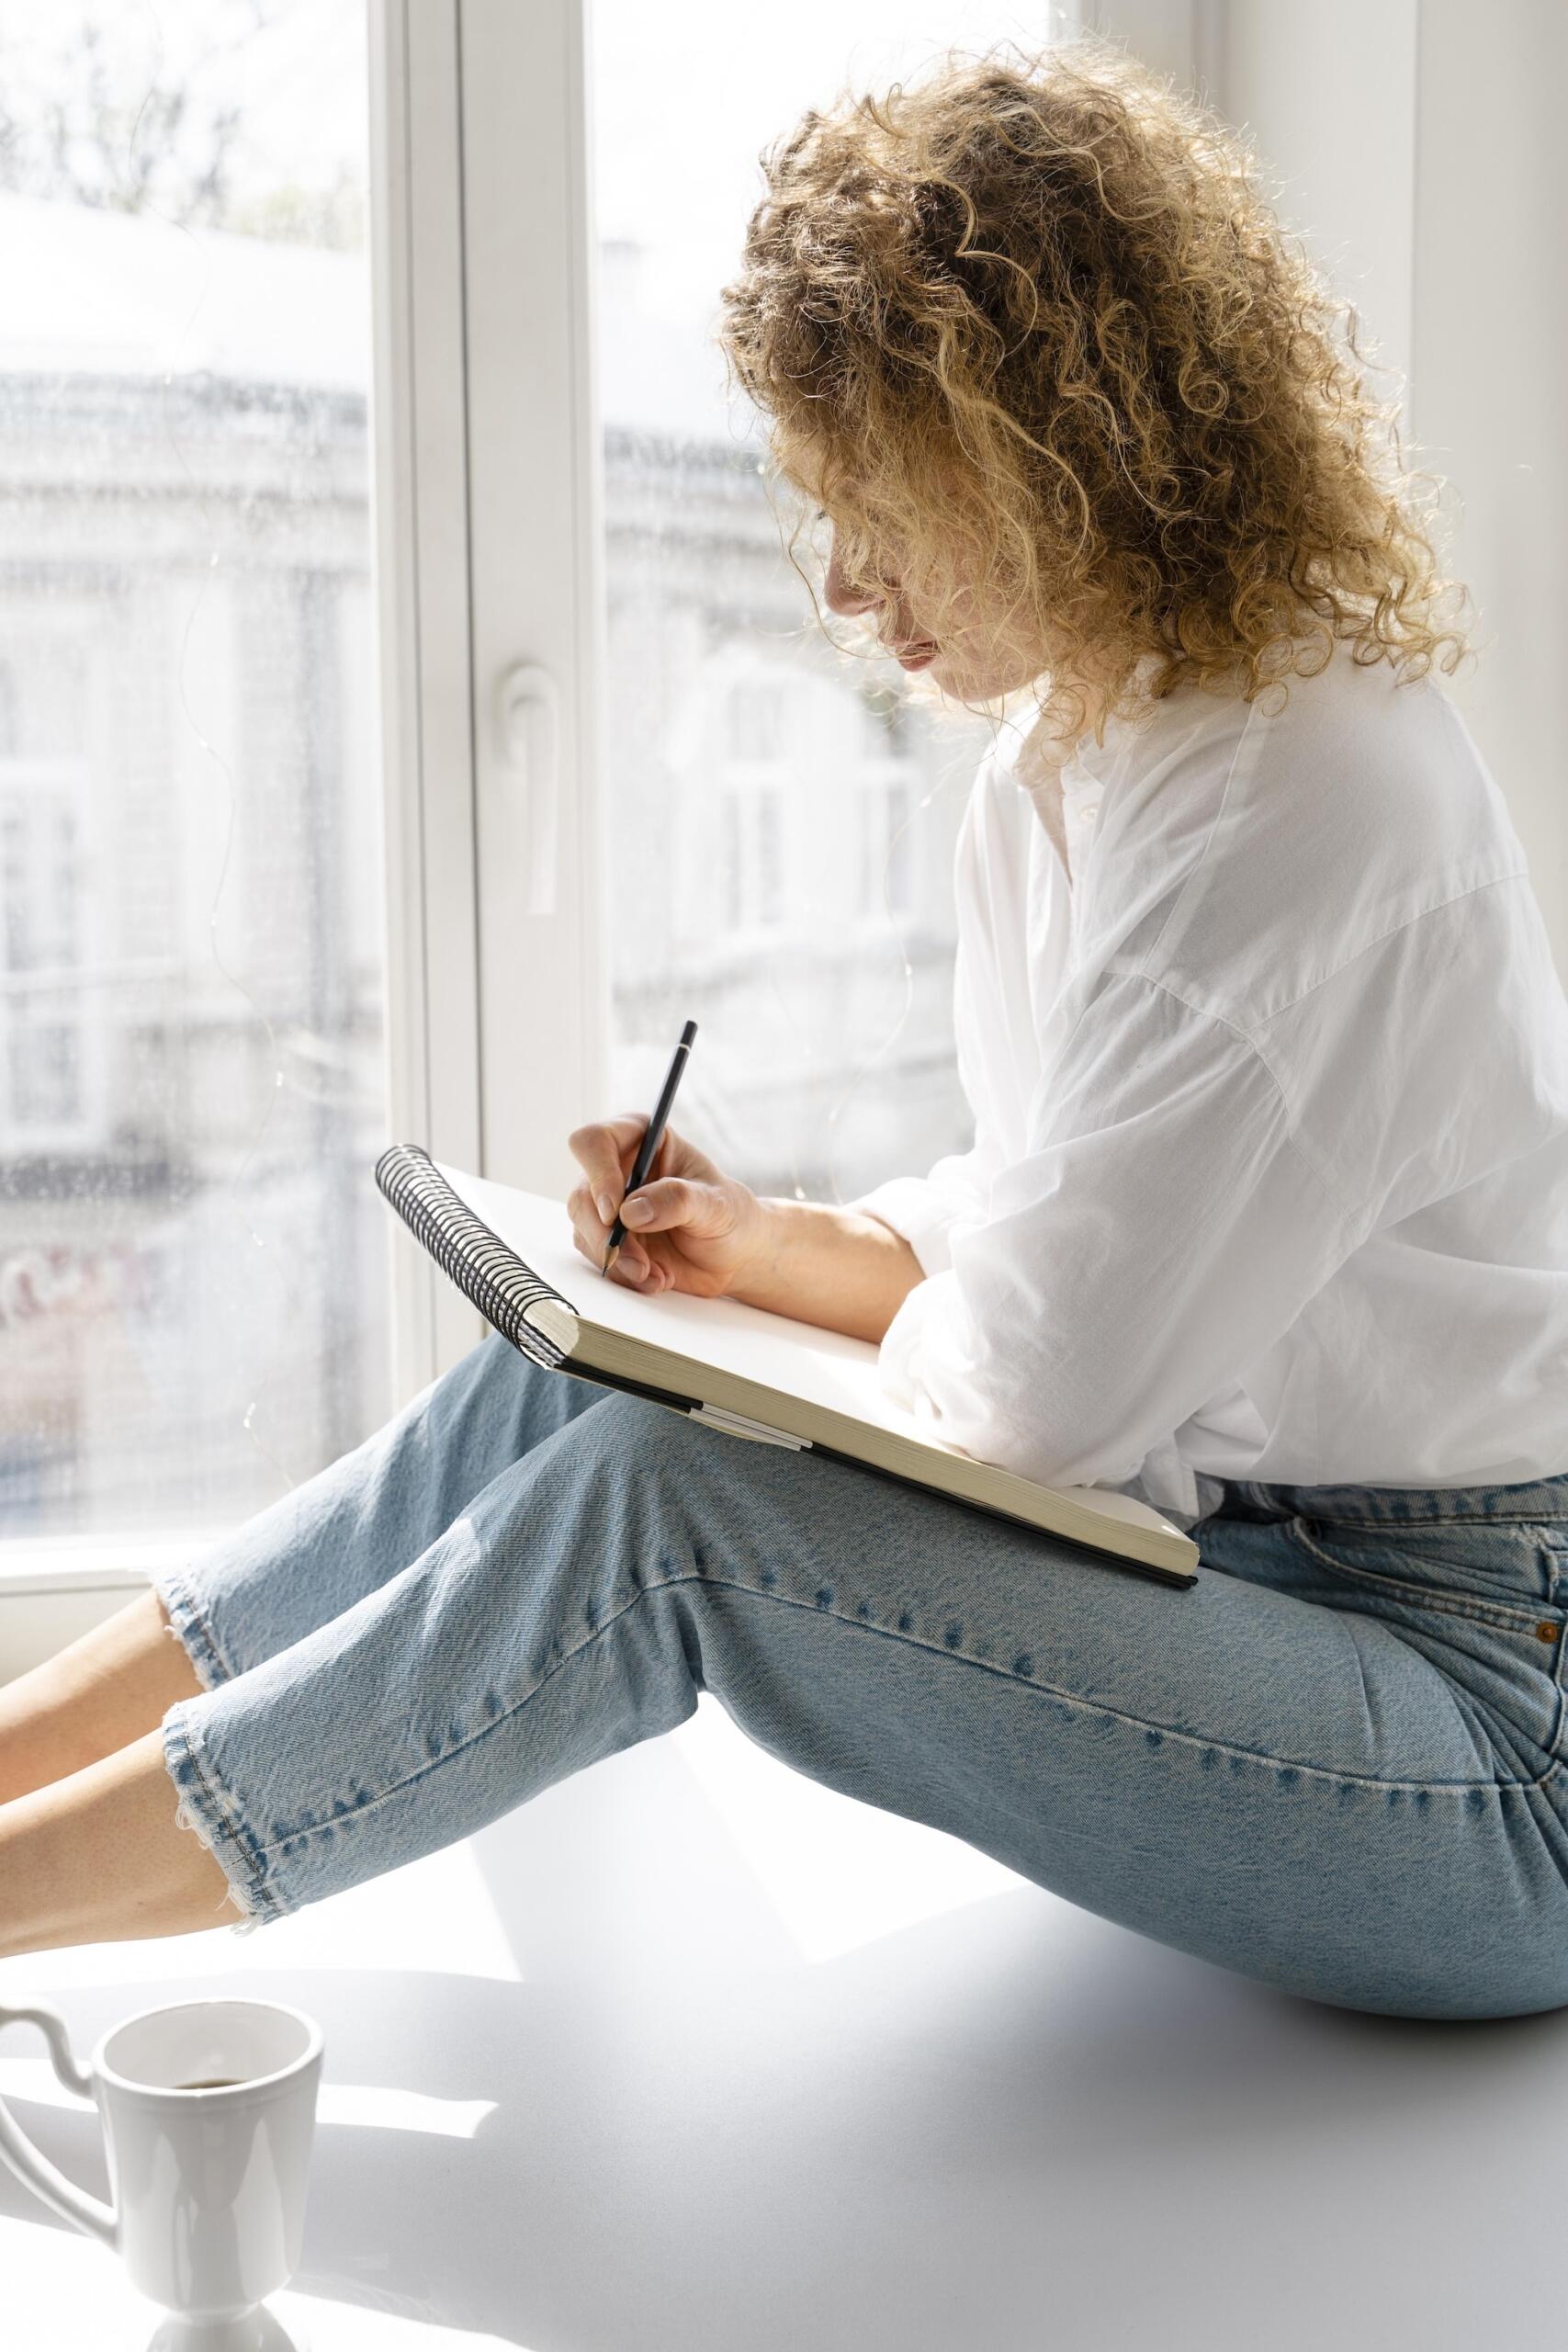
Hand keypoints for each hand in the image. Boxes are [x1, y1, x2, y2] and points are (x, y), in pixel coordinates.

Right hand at [566, 1114, 770, 1298]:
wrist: (734, 1254)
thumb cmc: (730, 1215)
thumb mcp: (715, 1204)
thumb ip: (677, 1200)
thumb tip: (631, 1211)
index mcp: (643, 1141)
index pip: (595, 1141)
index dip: (598, 1174)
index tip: (616, 1212)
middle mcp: (618, 1170)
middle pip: (582, 1195)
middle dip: (605, 1235)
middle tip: (639, 1262)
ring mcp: (610, 1206)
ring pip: (584, 1230)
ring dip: (618, 1260)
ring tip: (659, 1274)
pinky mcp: (609, 1239)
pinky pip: (598, 1257)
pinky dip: (625, 1275)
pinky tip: (658, 1278)